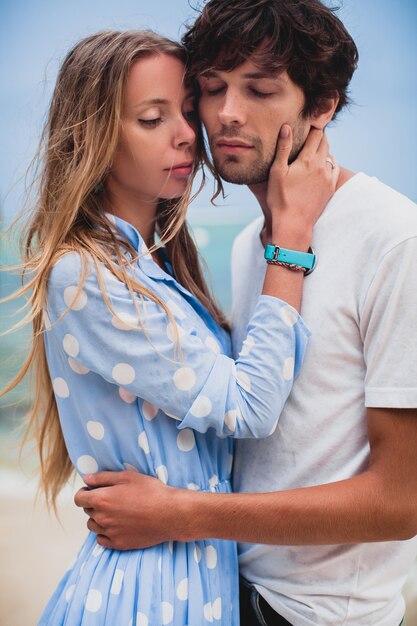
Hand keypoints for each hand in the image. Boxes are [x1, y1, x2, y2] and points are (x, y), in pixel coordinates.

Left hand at [74, 470, 183, 549]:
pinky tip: (117, 525)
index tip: (91, 490)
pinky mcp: (119, 544)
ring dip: (98, 518)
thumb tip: (86, 479)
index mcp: (101, 499)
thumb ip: (103, 477)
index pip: (78, 499)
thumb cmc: (151, 492)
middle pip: (87, 511)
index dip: (83, 492)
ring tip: (115, 511)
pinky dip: (105, 533)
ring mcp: (110, 533)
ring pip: (93, 526)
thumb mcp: (127, 477)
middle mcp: (102, 518)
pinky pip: (102, 540)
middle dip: (94, 503)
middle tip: (111, 498)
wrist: (170, 514)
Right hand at [267, 124, 338, 239]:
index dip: (312, 127)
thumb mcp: (277, 172)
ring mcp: (328, 178)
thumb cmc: (281, 199)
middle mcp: (322, 166)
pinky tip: (323, 164)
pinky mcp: (330, 188)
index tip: (308, 123)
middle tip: (311, 133)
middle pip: (325, 142)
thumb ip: (283, 148)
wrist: (294, 224)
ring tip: (314, 149)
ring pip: (330, 155)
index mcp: (308, 160)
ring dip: (324, 150)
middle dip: (319, 136)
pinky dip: (329, 163)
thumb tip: (286, 127)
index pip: (316, 134)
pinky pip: (334, 169)